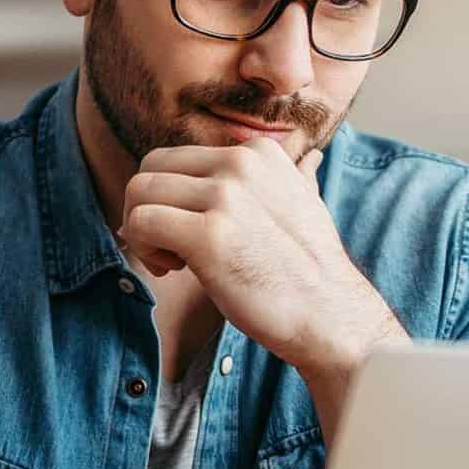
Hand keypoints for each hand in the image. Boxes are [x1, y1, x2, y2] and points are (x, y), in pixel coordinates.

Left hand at [115, 136, 402, 379]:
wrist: (329, 316)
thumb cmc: (310, 270)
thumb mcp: (307, 204)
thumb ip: (295, 175)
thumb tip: (311, 157)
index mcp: (257, 152)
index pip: (178, 157)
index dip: (171, 196)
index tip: (190, 230)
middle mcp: (240, 163)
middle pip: (151, 167)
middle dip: (146, 206)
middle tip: (167, 247)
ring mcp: (225, 196)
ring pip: (139, 192)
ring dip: (140, 231)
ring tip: (169, 261)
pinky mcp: (208, 234)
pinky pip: (140, 223)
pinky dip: (141, 248)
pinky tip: (170, 269)